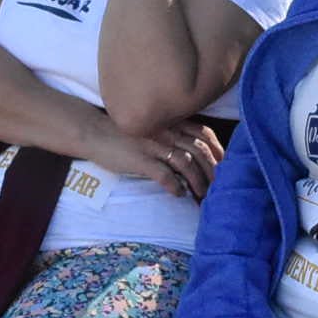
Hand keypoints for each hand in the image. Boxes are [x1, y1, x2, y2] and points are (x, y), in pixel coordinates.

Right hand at [94, 120, 223, 199]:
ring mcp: (153, 145)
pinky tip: (179, 193)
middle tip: (218, 186)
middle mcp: (165, 131)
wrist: (94, 132)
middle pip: (199, 150)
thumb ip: (172, 133)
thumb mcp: (152, 126)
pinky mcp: (140, 160)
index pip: (204, 133)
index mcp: (170, 122)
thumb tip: (193, 151)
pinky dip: (175, 186)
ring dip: (197, 181)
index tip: (224, 166)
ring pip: (186, 164)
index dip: (217, 150)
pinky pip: (164, 174)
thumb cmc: (125, 132)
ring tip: (201, 194)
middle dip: (212, 170)